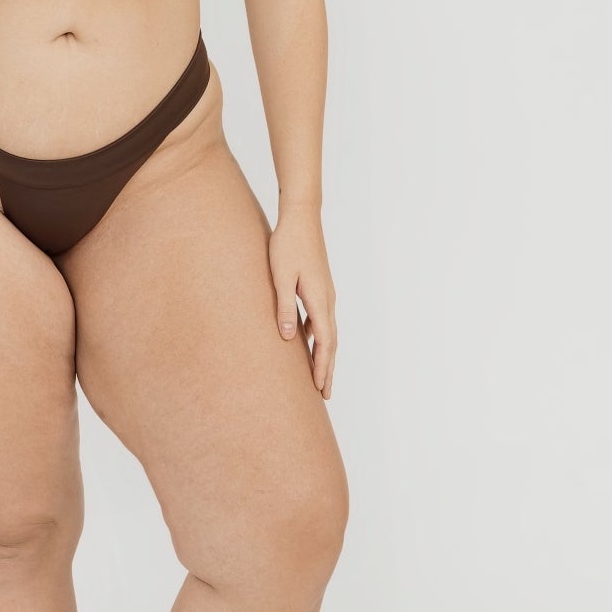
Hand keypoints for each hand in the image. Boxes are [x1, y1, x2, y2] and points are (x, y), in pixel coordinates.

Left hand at [268, 203, 336, 399]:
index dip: (322, 367)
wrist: (301, 217)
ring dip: (324, 355)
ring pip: (328, 332)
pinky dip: (319, 336)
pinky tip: (308, 341)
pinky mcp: (319, 286)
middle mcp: (327, 299)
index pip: (325, 343)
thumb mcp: (280, 277)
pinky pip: (322, 319)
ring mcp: (325, 293)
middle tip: (325, 395)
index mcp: (319, 300)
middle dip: (327, 369)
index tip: (320, 389)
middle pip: (331, 342)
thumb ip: (284, 307)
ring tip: (319, 375)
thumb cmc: (287, 245)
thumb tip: (287, 338)